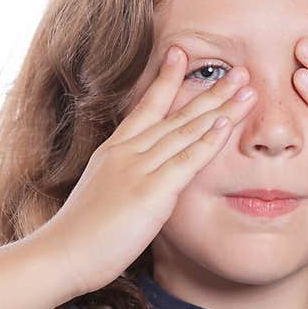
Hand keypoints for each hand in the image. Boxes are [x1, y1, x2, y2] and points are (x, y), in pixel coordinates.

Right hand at [29, 45, 258, 295]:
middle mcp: (127, 152)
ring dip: (220, 107)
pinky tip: (226, 123)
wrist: (60, 254)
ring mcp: (138, 169)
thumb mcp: (102, 194)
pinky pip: (185, 161)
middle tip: (239, 70)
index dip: (167, 79)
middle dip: (211, 90)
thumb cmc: (80, 235)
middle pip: (176, 113)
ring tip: (247, 87)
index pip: (146, 106)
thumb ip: (126, 180)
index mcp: (114, 150)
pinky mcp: (150, 192)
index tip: (181, 54)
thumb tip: (146, 180)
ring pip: (186, 130)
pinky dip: (207, 141)